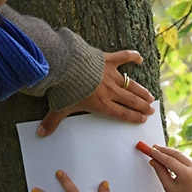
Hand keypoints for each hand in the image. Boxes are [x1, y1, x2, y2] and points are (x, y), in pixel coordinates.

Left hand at [37, 50, 155, 135]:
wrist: (66, 65)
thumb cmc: (64, 88)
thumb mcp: (58, 107)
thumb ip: (52, 122)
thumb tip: (41, 134)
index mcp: (101, 104)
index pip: (121, 113)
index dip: (133, 116)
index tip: (143, 118)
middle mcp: (110, 91)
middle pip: (130, 101)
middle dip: (142, 106)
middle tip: (151, 109)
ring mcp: (111, 75)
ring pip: (131, 84)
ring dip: (141, 90)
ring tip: (150, 95)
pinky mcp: (108, 59)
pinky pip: (123, 57)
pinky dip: (132, 56)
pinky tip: (140, 58)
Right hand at [146, 145, 191, 191]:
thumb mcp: (169, 188)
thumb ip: (161, 172)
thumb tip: (154, 161)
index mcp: (187, 174)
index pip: (169, 160)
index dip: (157, 154)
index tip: (149, 150)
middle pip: (175, 153)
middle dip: (163, 149)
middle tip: (152, 148)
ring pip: (181, 154)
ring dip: (169, 151)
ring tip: (158, 151)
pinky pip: (185, 157)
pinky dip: (176, 155)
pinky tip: (169, 156)